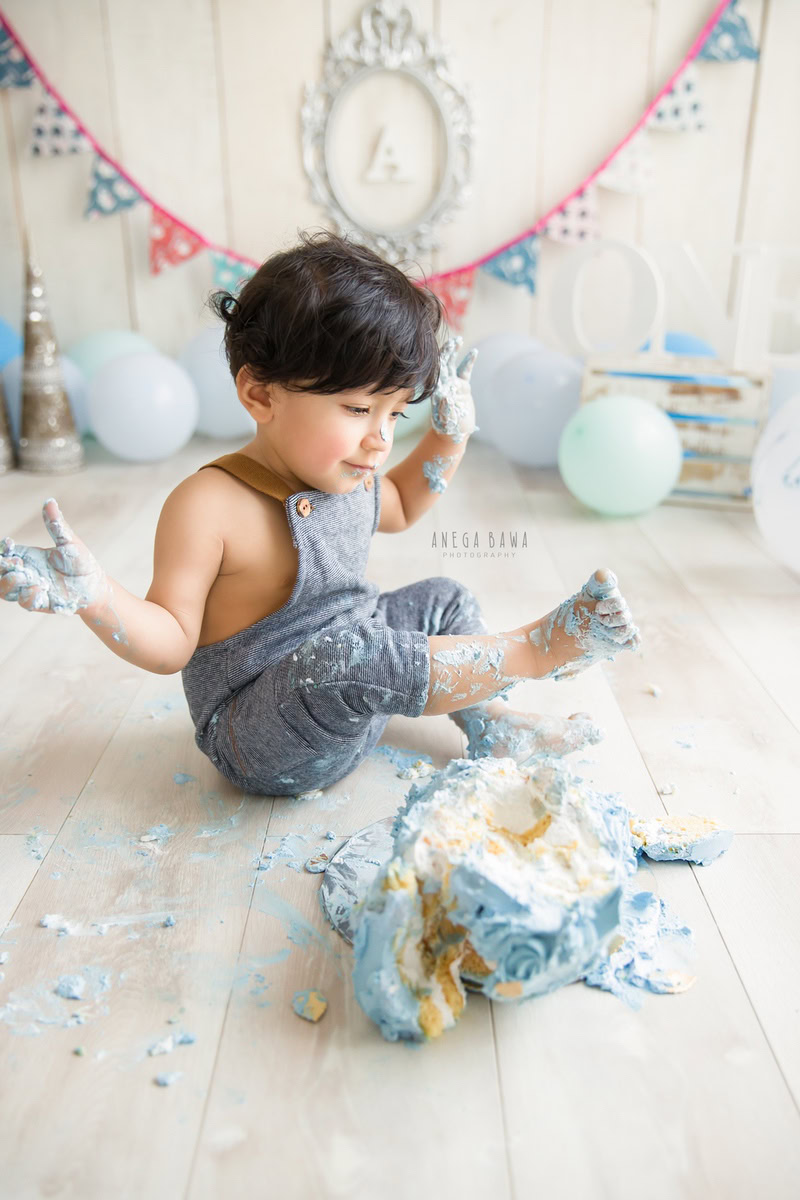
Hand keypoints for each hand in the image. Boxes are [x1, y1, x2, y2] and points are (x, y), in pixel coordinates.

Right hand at [0, 499, 108, 614]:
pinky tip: (39, 588)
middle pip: (0, 572)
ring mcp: (30, 589)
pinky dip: (28, 596)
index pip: (4, 553)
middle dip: (1, 567)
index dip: (2, 550)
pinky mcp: (40, 602)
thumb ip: (56, 525)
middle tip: (14, 562)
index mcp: (27, 556)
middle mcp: (25, 573)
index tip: (8, 543)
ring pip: (5, 590)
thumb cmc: (80, 562)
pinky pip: (26, 602)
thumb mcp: (68, 542)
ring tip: (21, 576)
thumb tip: (49, 501)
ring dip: (9, 583)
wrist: (95, 585)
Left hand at [430, 337, 478, 444]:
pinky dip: (469, 362)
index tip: (441, 351)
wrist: (453, 433)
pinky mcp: (462, 387)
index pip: (435, 373)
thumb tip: (444, 395)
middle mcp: (443, 385)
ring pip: (452, 365)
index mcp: (436, 391)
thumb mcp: (446, 420)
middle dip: (446, 352)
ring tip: (458, 339)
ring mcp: (453, 384)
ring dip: (454, 352)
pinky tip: (474, 352)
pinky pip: (465, 372)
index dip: (437, 361)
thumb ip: (445, 408)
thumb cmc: (447, 429)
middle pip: (443, 364)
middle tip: (452, 340)